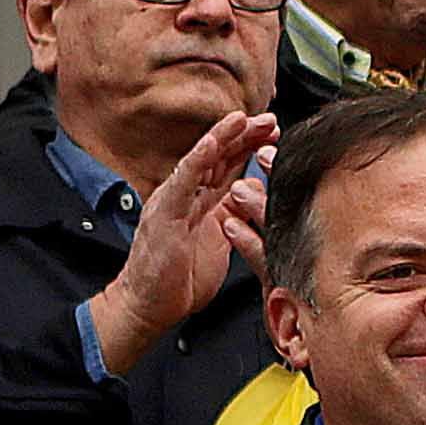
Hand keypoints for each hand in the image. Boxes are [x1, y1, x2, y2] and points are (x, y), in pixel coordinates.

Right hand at [85, 109, 274, 371]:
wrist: (150, 306)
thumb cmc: (181, 278)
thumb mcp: (220, 239)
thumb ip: (234, 212)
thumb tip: (255, 188)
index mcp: (200, 202)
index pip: (228, 166)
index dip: (250, 147)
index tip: (275, 133)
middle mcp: (185, 195)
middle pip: (217, 157)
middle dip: (243, 135)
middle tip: (269, 118)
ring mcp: (172, 201)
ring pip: (199, 161)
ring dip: (222, 137)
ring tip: (242, 118)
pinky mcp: (164, 215)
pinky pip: (181, 182)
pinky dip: (197, 160)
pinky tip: (212, 143)